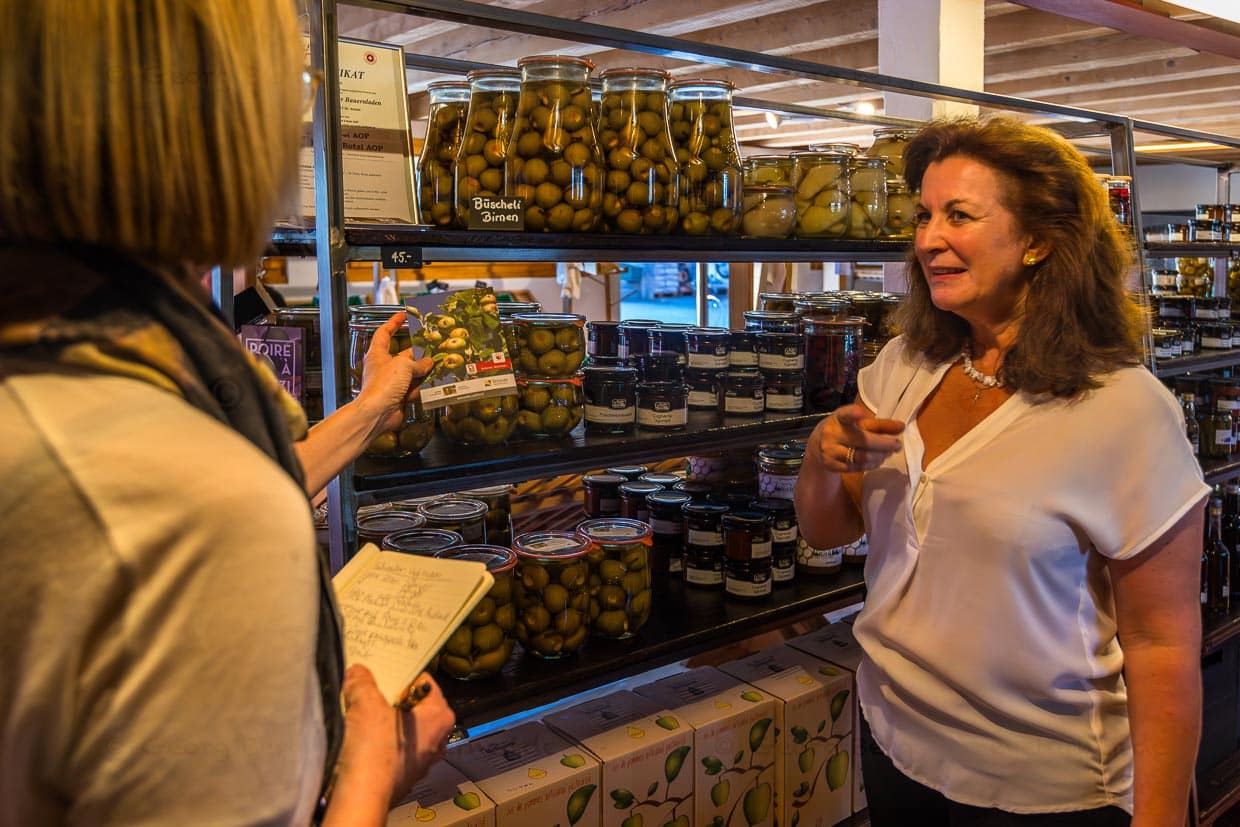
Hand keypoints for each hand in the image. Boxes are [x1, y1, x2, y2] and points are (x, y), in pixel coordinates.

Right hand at [336, 665, 455, 808]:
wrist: (360, 798)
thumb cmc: (374, 753)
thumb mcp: (365, 703)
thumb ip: (362, 682)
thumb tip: (358, 673)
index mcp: (439, 717)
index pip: (425, 682)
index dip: (402, 673)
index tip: (385, 669)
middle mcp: (435, 740)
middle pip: (413, 706)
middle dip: (391, 698)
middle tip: (370, 688)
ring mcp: (419, 761)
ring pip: (402, 728)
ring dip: (382, 720)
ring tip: (360, 711)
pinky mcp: (402, 775)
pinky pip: (392, 748)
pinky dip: (378, 741)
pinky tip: (359, 737)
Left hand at [356, 312, 433, 436]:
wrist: (378, 413)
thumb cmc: (382, 386)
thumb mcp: (404, 366)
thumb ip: (418, 362)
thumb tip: (427, 362)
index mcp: (378, 354)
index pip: (384, 333)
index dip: (393, 323)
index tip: (402, 316)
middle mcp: (383, 367)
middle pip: (403, 356)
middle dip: (417, 355)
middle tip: (430, 349)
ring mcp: (390, 383)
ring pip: (411, 374)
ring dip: (420, 374)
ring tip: (431, 370)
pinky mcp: (397, 397)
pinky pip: (413, 389)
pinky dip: (418, 390)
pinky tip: (422, 389)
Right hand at [813, 403, 904, 471]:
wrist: (817, 446)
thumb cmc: (844, 430)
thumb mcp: (859, 423)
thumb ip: (880, 425)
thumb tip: (901, 427)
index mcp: (839, 418)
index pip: (845, 415)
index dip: (852, 414)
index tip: (860, 413)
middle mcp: (832, 433)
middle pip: (864, 441)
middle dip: (885, 444)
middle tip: (897, 445)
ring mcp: (829, 451)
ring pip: (862, 457)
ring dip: (880, 456)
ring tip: (887, 453)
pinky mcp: (831, 465)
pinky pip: (857, 468)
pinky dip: (871, 465)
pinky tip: (877, 460)